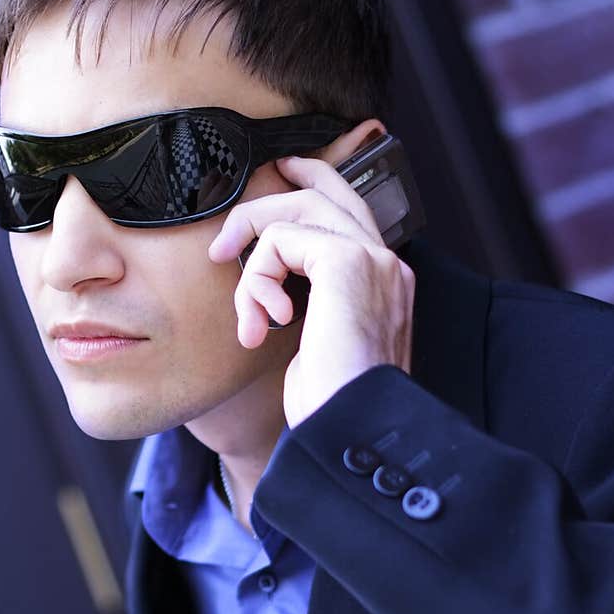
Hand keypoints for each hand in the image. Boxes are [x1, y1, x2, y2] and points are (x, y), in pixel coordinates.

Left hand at [207, 154, 415, 429]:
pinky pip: (281, 240)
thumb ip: (309, 307)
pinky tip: (263, 321)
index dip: (310, 187)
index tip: (272, 185)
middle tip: (225, 238)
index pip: (350, 212)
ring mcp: (372, 260)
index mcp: (387, 283)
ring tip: (249, 315)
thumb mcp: (320, 349)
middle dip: (269, 200)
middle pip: (326, 192)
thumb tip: (274, 291)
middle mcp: (388, 264)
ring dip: (253, 262)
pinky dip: (257, 278)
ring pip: (296, 212)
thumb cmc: (333, 405)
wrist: (352, 429)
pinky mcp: (346, 262)